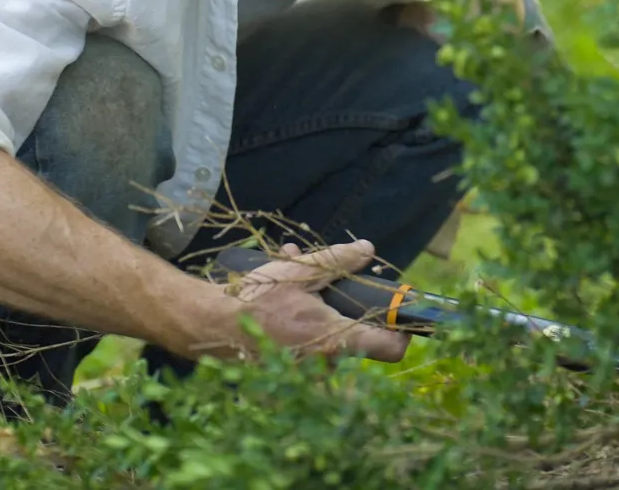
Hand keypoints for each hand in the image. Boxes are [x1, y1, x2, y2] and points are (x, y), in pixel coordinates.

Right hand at [208, 239, 409, 362]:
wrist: (213, 326)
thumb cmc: (259, 299)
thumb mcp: (302, 270)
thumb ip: (338, 260)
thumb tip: (368, 249)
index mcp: (337, 338)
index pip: (391, 348)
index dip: (404, 331)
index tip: (403, 314)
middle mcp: (327, 360)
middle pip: (358, 333)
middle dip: (349, 301)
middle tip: (337, 277)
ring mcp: (308, 368)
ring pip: (328, 330)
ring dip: (320, 301)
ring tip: (298, 265)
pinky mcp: (290, 367)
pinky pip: (308, 339)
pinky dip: (303, 315)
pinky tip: (283, 286)